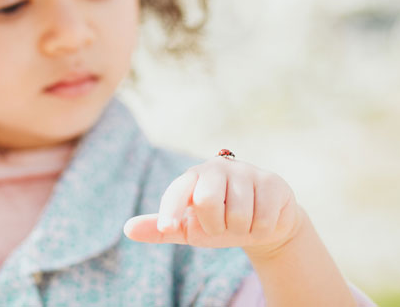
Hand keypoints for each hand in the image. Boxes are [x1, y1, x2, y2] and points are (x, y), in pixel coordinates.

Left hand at [123, 155, 303, 257]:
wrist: (263, 224)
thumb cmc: (219, 223)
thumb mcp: (190, 228)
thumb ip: (161, 228)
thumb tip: (127, 229)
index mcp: (193, 177)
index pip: (178, 190)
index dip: (170, 209)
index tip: (168, 227)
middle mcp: (217, 168)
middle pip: (207, 201)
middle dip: (215, 226)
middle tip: (221, 225)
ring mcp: (246, 171)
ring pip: (239, 215)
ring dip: (240, 230)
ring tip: (243, 222)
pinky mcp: (272, 181)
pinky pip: (263, 218)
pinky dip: (261, 229)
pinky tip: (261, 219)